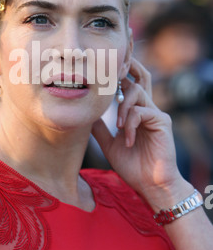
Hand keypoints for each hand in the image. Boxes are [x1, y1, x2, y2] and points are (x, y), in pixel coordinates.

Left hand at [92, 58, 191, 209]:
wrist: (150, 185)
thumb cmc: (133, 166)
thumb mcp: (110, 145)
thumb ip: (100, 129)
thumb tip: (87, 116)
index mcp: (136, 113)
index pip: (130, 86)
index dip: (121, 75)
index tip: (105, 69)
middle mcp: (147, 109)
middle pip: (142, 78)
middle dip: (130, 67)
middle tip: (116, 64)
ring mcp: (156, 114)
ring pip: (137, 92)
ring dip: (122, 106)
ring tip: (117, 126)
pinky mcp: (162, 122)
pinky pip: (142, 112)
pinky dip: (130, 123)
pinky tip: (127, 139)